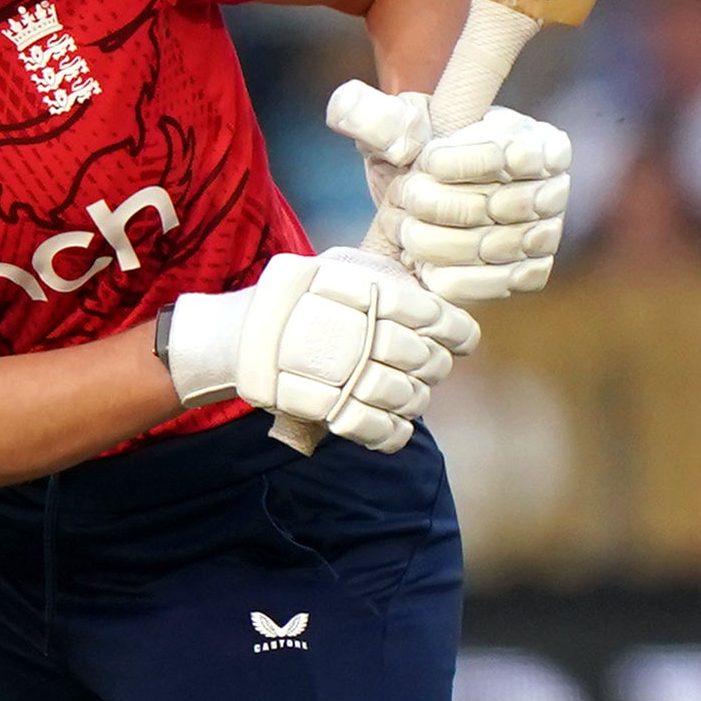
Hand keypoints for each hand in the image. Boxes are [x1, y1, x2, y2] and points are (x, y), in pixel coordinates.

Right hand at [161, 249, 479, 452]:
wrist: (240, 334)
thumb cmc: (295, 297)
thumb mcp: (339, 268)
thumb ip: (383, 282)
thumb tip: (436, 307)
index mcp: (372, 295)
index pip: (438, 319)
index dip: (458, 332)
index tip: (459, 339)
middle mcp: (365, 336)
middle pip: (428, 361)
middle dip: (434, 366)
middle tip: (423, 365)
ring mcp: (349, 377)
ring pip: (411, 398)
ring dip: (414, 400)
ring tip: (403, 394)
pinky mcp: (332, 412)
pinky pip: (381, 430)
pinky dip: (394, 433)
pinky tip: (394, 427)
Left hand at [326, 82, 573, 302]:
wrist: (423, 207)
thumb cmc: (417, 155)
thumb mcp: (398, 127)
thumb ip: (381, 118)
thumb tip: (357, 113)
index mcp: (537, 138)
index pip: (510, 153)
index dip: (461, 161)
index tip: (424, 162)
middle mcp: (553, 186)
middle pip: (500, 204)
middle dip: (439, 204)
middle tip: (402, 201)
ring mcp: (546, 233)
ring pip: (496, 246)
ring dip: (438, 242)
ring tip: (404, 232)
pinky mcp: (531, 272)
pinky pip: (501, 283)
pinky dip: (457, 279)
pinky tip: (424, 267)